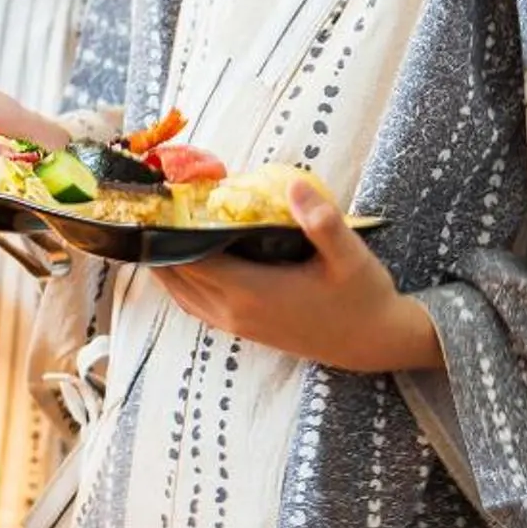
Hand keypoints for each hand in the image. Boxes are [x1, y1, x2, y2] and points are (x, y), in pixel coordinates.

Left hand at [151, 179, 440, 372]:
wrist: (376, 342)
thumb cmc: (363, 296)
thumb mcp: (351, 256)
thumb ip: (322, 223)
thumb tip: (296, 186)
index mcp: (251, 291)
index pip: (187, 258)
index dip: (166, 230)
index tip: (158, 198)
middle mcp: (233, 311)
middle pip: (174, 274)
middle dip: (158, 241)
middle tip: (150, 204)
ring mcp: (235, 324)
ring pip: (179, 292)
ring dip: (163, 261)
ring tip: (155, 226)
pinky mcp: (241, 329)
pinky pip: (193, 304)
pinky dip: (179, 281)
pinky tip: (180, 258)